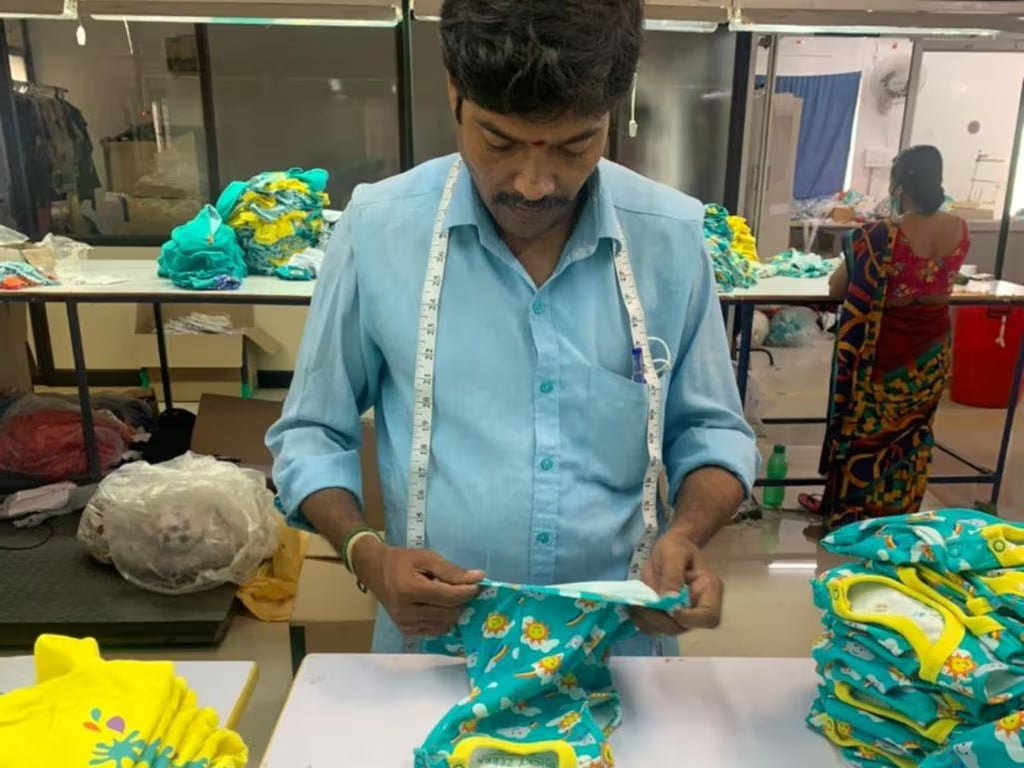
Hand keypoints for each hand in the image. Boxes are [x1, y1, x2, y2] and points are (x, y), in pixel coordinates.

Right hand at [351, 538, 483, 636]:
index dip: (468, 591)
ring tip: (452, 596)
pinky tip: (442, 606)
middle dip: (463, 602)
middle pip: (449, 614)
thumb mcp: (426, 558)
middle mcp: (406, 612)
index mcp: (410, 590)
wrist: (375, 571)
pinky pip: (436, 630)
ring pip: (445, 624)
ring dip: (455, 612)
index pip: (448, 597)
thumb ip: (451, 570)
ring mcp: (406, 625)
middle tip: (467, 589)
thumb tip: (478, 578)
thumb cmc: (402, 561)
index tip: (479, 583)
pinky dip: (445, 619)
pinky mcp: (407, 632)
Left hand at [631, 529, 723, 635]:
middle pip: (684, 627)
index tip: (670, 610)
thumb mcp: (674, 553)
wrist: (671, 548)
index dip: (690, 619)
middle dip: (661, 620)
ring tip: (635, 605)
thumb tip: (669, 601)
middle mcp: (697, 608)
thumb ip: (673, 576)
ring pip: (666, 630)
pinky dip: (642, 621)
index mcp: (709, 591)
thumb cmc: (677, 546)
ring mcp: (682, 614)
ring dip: (648, 621)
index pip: (708, 617)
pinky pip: (655, 627)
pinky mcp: (667, 616)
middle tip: (641, 605)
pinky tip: (633, 608)